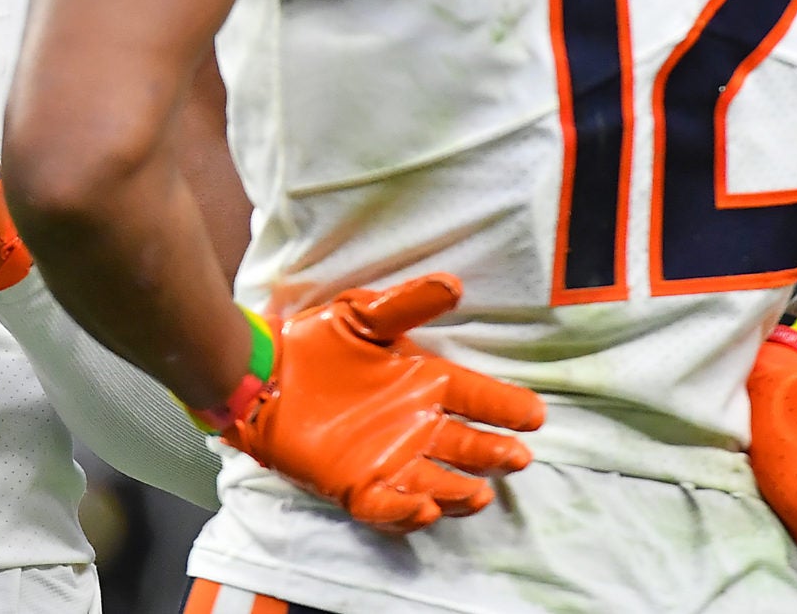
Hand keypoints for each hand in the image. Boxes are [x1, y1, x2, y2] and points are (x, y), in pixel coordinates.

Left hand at [225, 274, 543, 533]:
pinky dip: (407, 512)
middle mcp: (414, 426)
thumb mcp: (362, 315)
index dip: (506, 407)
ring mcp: (389, 459)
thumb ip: (408, 303)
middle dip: (494, 454)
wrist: (262, 372)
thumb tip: (454, 284)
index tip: (534, 414)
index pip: (476, 397)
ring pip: (438, 484)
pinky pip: (388, 506)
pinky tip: (424, 508)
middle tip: (516, 456)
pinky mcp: (357, 485)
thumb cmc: (315, 341)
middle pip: (467, 446)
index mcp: (422, 383)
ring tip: (480, 492)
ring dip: (461, 492)